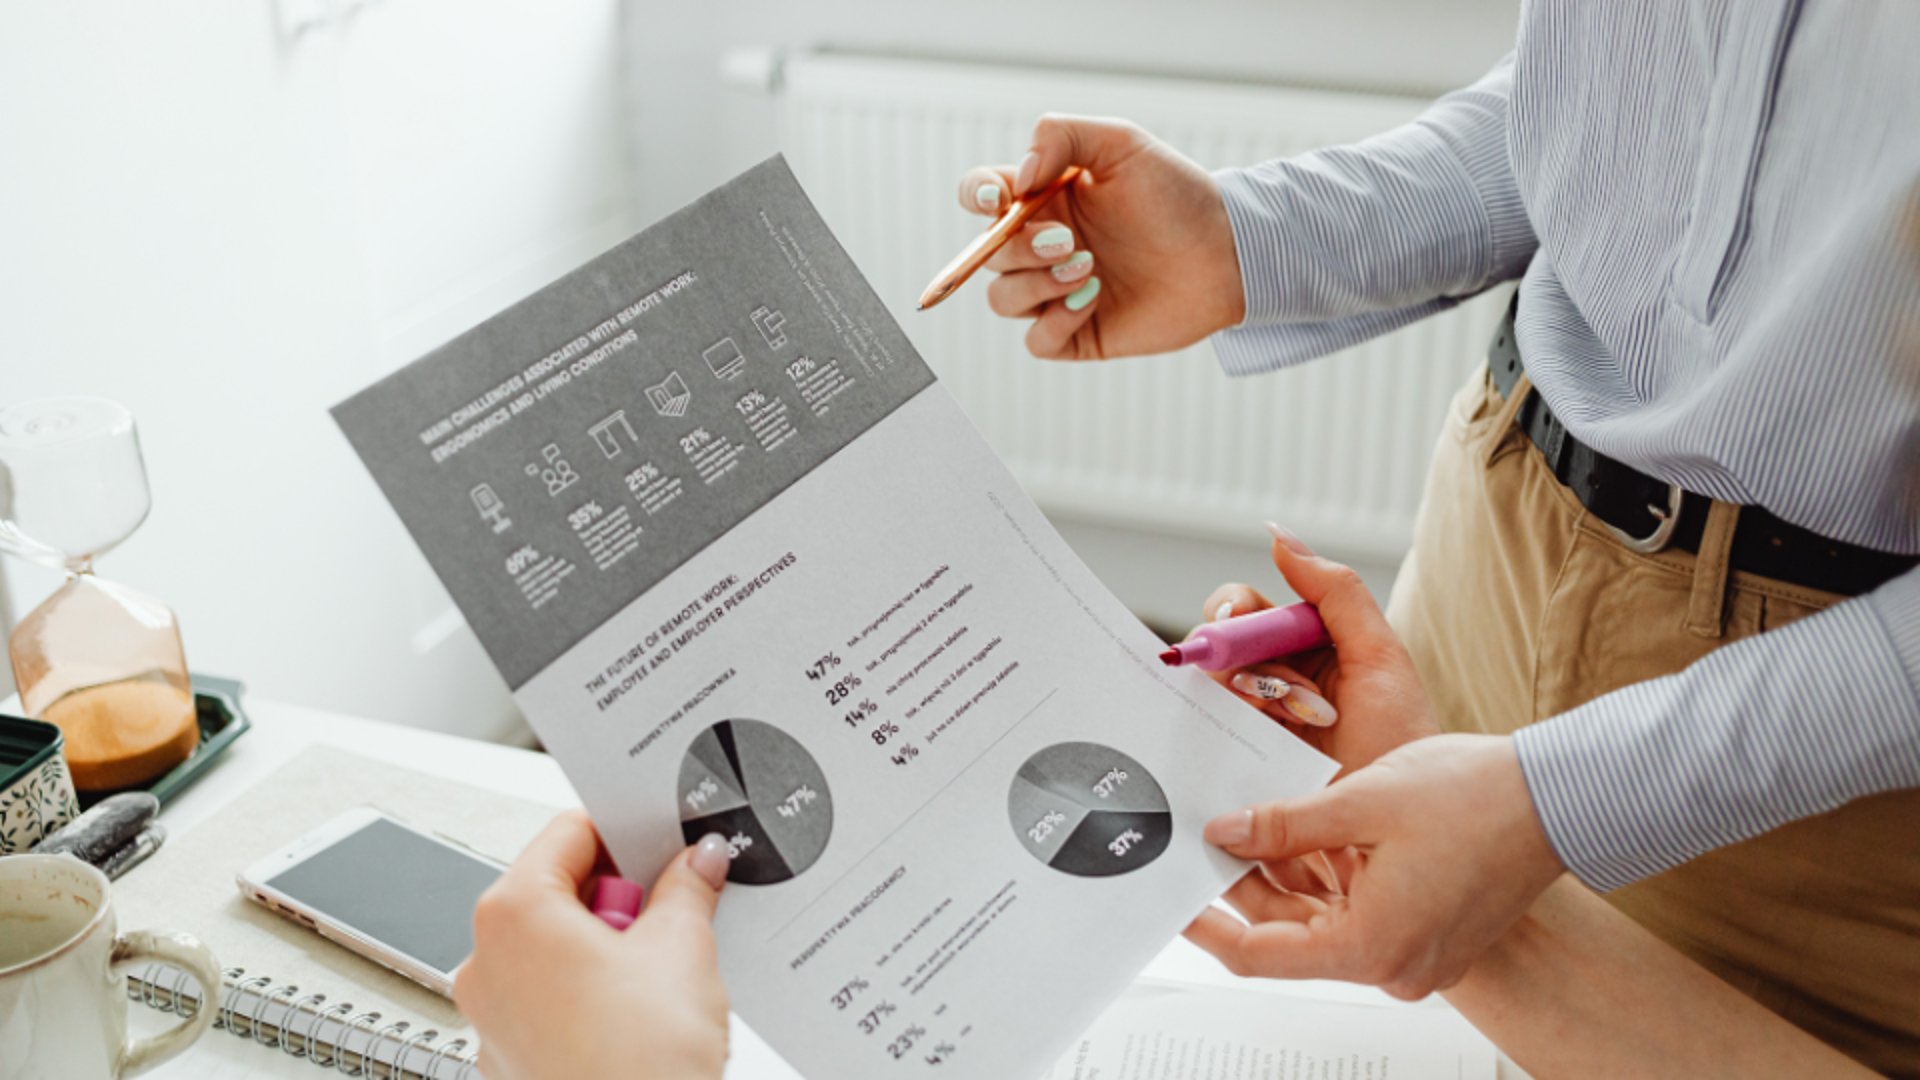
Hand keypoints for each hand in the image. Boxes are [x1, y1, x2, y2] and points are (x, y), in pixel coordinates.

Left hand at [454, 811, 732, 1079]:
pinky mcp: (515, 1056)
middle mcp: (486, 962)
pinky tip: (641, 1006)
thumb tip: (695, 862)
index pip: (569, 833)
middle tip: (677, 903)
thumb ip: (686, 888)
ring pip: (557, 947)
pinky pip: (553, 996)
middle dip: (623, 893)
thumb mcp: (682, 947)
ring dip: (610, 944)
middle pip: (559, 891)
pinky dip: (593, 989)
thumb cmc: (641, 1063)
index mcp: (513, 914)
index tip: (663, 838)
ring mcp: (494, 1016)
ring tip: (664, 964)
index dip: (626, 830)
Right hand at [955, 115, 1243, 359]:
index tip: (1000, 200)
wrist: (1226, 253)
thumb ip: (1059, 136)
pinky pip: (1036, 340)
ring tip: (1089, 269)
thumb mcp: (1121, 143)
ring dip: (1037, 284)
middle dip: (1019, 248)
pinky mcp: (1077, 334)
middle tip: (1069, 241)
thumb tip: (1018, 178)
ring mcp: (1057, 292)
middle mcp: (1043, 246)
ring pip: (1003, 299)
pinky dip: (1054, 322)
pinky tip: (1093, 300)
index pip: (980, 196)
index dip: (976, 197)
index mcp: (1044, 198)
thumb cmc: (1178, 196)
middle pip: (988, 254)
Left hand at [1182, 527, 1563, 1000]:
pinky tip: (1306, 830)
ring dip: (1288, 876)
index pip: (1260, 954)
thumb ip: (1283, 824)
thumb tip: (1225, 834)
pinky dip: (1328, 877)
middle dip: (1246, 886)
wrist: (1560, 799)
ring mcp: (1415, 954)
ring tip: (1253, 821)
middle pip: (1290, 936)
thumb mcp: (1359, 801)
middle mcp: (1394, 965)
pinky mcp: (1429, 934)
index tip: (1174, 899)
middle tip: (1208, 836)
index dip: (1208, 925)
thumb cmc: (1477, 799)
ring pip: (1322, 921)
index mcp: (1372, 946)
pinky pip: (1357, 913)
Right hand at [1200, 523, 1440, 773]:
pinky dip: (1220, 729)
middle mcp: (1276, 680)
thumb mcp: (1378, 657)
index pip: (1248, 608)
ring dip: (1243, 695)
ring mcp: (1255, 723)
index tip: (1239, 620)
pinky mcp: (1240, 763)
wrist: (1399, 825)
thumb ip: (1335, 591)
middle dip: (1234, 654)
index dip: (1236, 610)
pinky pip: (1205, 733)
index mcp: (1308, 645)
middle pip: (1219, 644)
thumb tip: (1277, 535)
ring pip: (1211, 686)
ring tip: (1286, 721)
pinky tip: (1258, 740)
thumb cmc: (1400, 741)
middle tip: (1260, 681)